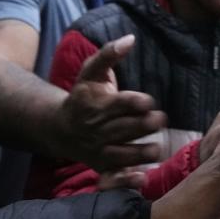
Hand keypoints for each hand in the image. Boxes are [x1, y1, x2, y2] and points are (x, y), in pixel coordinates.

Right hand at [56, 34, 167, 170]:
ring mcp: (99, 149)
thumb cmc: (83, 96)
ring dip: (143, 152)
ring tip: (157, 146)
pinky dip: (126, 180)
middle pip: (125, 129)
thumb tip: (130, 38)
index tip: (148, 101)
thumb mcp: (91, 72)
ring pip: (123, 154)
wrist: (60, 127)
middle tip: (160, 120)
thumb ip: (108, 54)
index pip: (119, 104)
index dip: (136, 103)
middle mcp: (98, 129)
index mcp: (98, 104)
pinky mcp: (101, 165)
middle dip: (146, 125)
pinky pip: (113, 176)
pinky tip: (142, 177)